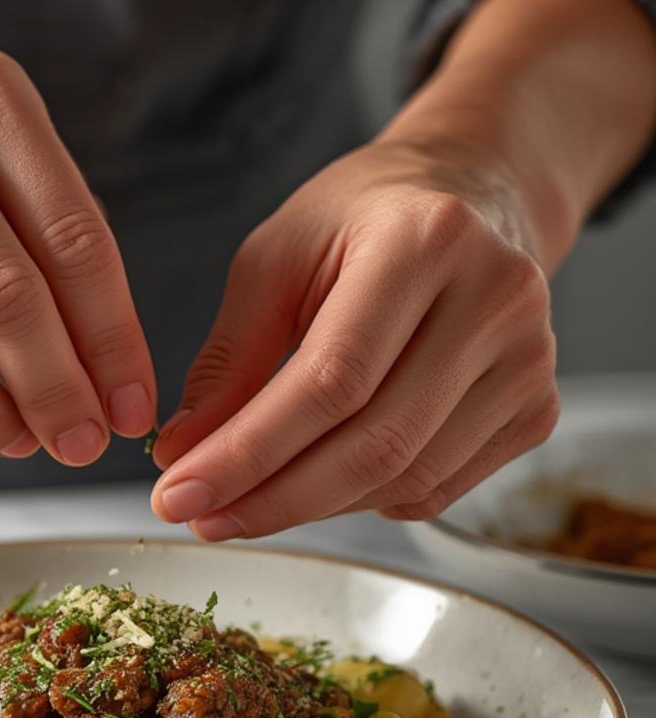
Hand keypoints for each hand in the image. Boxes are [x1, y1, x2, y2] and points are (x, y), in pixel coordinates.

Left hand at [151, 137, 559, 538]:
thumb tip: (184, 454)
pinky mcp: (538, 410)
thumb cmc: (363, 221)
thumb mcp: (276, 258)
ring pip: (406, 478)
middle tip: (201, 519)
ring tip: (245, 503)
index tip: (180, 495)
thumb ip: (230, 359)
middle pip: (375, 444)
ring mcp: (530, 361)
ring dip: (313, 507)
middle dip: (273, 498)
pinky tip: (321, 481)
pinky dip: (365, 502)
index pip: (331, 379)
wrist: (471, 198)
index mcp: (425, 240)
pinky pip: (437, 490)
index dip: (249, 452)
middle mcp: (496, 300)